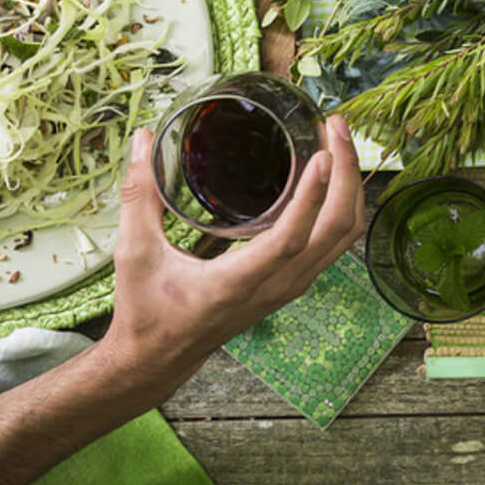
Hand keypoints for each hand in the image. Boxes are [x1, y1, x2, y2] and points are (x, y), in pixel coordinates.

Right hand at [100, 115, 365, 392]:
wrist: (160, 358)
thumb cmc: (147, 310)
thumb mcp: (135, 253)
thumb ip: (139, 195)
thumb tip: (144, 138)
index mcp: (239, 281)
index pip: (291, 239)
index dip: (311, 197)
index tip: (322, 154)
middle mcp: (278, 285)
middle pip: (336, 230)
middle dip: (345, 174)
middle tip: (335, 125)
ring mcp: (293, 285)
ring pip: (345, 236)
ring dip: (349, 186)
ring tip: (338, 139)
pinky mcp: (295, 282)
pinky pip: (336, 242)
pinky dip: (343, 204)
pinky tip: (331, 173)